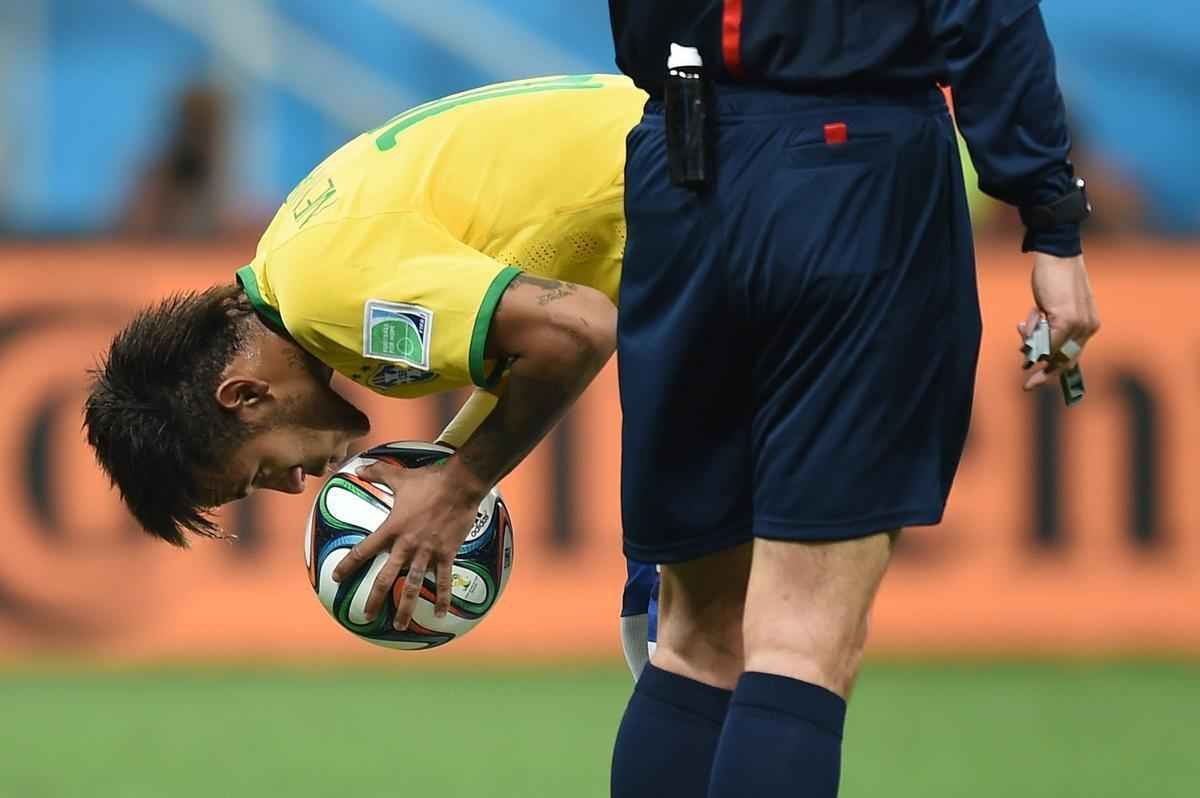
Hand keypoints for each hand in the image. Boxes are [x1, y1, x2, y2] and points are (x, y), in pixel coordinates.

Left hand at [331, 458, 485, 629]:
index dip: (348, 565)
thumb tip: (359, 467)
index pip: (364, 550)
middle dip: (374, 598)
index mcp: (392, 528)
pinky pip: (444, 580)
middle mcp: (407, 544)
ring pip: (413, 585)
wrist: (460, 484)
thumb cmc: (429, 480)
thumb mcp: (399, 476)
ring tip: (400, 626)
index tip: (336, 578)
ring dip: (406, 608)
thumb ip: (377, 473)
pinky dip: (442, 598)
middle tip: (366, 616)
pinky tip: (441, 614)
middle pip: (385, 577)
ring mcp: (427, 551)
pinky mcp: (446, 553)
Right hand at [1018, 253, 1100, 390]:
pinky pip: (1046, 340)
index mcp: (1089, 324)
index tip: (1039, 382)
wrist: (1057, 255)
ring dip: (1032, 341)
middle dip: (1044, 373)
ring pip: (1051, 350)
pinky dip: (1033, 335)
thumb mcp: (1052, 308)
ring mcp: (1078, 324)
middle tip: (1027, 385)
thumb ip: (1047, 329)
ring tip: (1026, 322)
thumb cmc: (1053, 278)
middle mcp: (1088, 327)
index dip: (1055, 371)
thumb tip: (1031, 352)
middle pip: (1063, 360)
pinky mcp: (1066, 318)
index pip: (1072, 356)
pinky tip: (1027, 322)